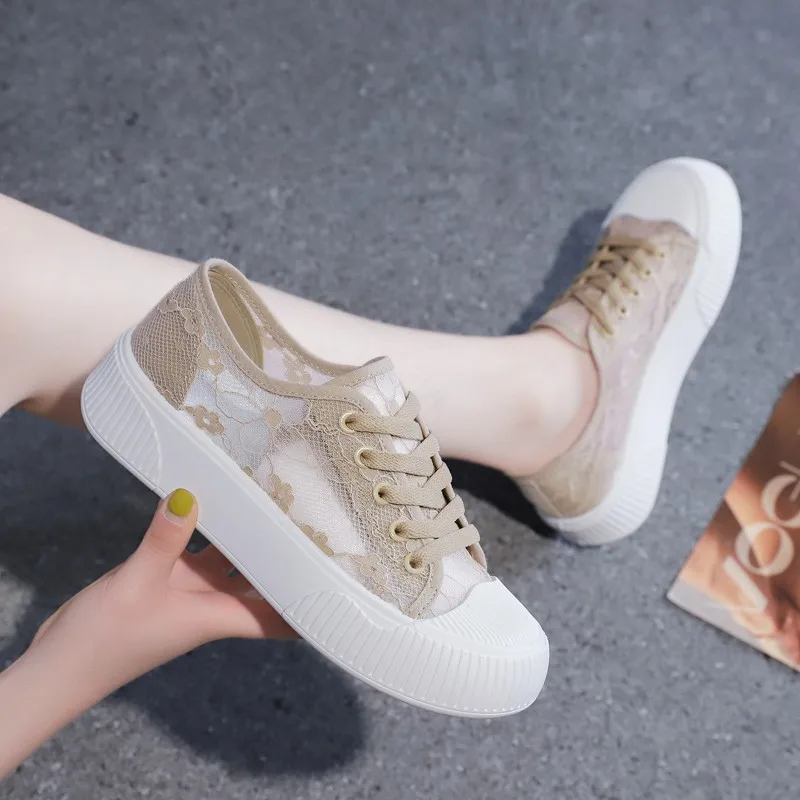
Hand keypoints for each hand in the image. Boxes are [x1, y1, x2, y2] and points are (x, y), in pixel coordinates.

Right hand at [31, 487, 294, 677]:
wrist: (61, 665)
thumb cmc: (104, 640)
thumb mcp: (138, 583)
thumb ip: (164, 540)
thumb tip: (190, 495)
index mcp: (218, 615)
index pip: (278, 615)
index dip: (308, 605)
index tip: (338, 584)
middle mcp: (211, 604)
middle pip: (260, 579)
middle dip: (282, 554)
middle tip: (308, 517)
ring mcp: (189, 592)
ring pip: (230, 559)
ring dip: (247, 536)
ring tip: (270, 498)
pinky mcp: (166, 581)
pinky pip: (195, 551)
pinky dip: (206, 530)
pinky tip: (212, 502)